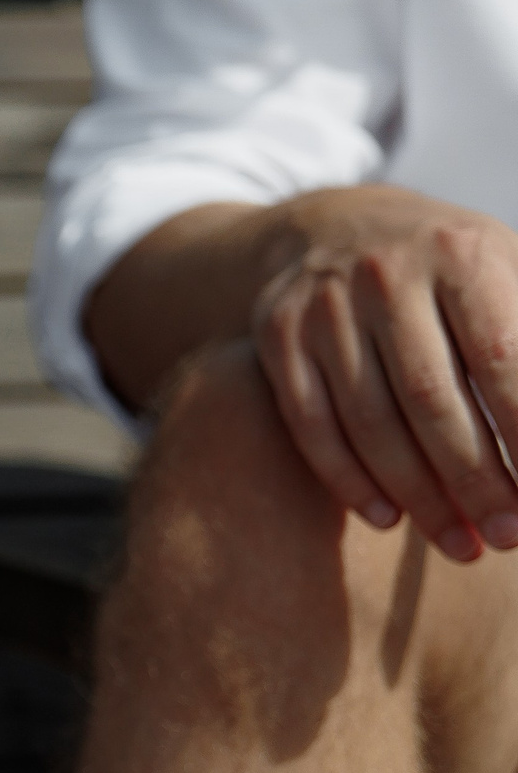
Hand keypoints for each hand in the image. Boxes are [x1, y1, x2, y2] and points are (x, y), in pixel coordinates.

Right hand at [249, 186, 517, 561]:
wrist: (332, 228)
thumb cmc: (449, 267)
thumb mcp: (508, 269)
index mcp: (460, 254)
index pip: (502, 359)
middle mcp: (385, 275)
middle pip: (432, 401)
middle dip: (477, 480)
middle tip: (508, 538)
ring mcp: (323, 309)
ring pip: (371, 423)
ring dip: (419, 496)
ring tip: (460, 544)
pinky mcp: (278, 339)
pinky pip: (312, 426)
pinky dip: (349, 481)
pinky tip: (387, 519)